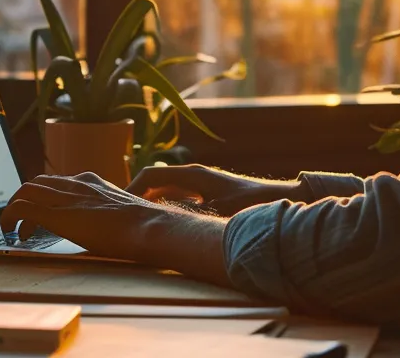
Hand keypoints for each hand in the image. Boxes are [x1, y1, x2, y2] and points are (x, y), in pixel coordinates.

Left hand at [0, 172, 231, 285]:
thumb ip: (111, 214)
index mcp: (91, 182)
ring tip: (14, 229)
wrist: (148, 227)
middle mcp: (75, 184)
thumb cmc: (143, 227)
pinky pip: (21, 208)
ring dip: (13, 209)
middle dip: (24, 200)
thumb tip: (116, 230)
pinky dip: (10, 218)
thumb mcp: (122, 213)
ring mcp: (65, 197)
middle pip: (37, 182)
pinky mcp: (56, 214)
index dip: (45, 195)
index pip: (58, 181)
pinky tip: (14, 235)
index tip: (42, 211)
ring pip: (25, 190)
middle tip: (22, 221)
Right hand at [126, 164, 307, 214]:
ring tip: (138, 221)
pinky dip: (167, 207)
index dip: (131, 190)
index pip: (150, 175)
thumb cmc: (251, 205)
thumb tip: (159, 221)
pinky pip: (180, 197)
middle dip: (137, 197)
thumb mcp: (214, 213)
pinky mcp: (210, 193)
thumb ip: (186, 216)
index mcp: (192, 175)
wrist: (280, 200)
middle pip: (155, 182)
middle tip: (121, 216)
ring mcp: (202, 183)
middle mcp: (195, 175)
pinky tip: (166, 224)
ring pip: (167, 190)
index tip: (119, 208)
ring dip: (152, 203)